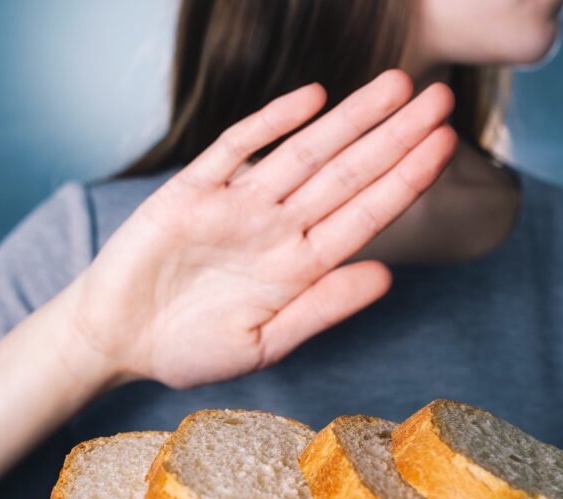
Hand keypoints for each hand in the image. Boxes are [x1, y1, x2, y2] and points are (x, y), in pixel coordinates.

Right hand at [70, 69, 456, 388]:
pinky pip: (236, 147)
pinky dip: (272, 121)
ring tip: (397, 85)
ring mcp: (237, 205)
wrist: (115, 339)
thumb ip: (322, 309)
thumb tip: (387, 277)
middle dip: (395, 135)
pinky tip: (313, 97)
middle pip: (347, 173)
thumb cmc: (188, 349)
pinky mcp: (191, 190)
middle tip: (442, 99)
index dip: (407, 180)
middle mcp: (277, 228)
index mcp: (299, 266)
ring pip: (303, 152)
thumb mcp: (262, 343)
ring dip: (349, 119)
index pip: (366, 215)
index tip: (447, 148)